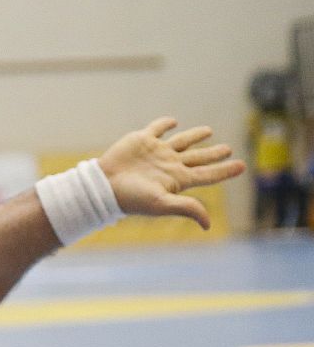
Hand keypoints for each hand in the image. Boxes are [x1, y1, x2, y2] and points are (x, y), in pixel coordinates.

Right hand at [96, 118, 243, 227]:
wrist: (104, 184)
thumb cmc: (131, 198)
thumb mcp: (161, 204)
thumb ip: (187, 208)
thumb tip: (209, 225)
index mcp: (177, 179)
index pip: (208, 174)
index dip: (225, 170)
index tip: (242, 166)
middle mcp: (170, 164)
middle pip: (198, 157)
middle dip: (214, 154)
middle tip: (228, 149)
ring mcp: (157, 152)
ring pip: (182, 142)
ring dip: (195, 136)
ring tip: (209, 130)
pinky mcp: (142, 140)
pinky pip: (157, 129)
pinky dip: (165, 124)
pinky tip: (172, 121)